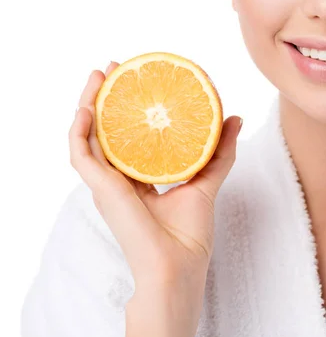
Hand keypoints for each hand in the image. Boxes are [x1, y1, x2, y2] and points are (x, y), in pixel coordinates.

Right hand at [70, 62, 241, 301]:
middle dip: (107, 99)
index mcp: (140, 182)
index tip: (137, 83)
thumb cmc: (189, 236)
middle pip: (107, 133)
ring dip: (89, 104)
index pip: (130, 140)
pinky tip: (88, 107)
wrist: (177, 267)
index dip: (130, 112)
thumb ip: (218, 153)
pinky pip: (81, 154)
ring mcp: (107, 186)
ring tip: (98, 76)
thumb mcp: (206, 184)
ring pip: (89, 137)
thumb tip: (235, 119)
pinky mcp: (102, 190)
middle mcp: (120, 182)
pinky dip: (80, 130)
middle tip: (113, 69)